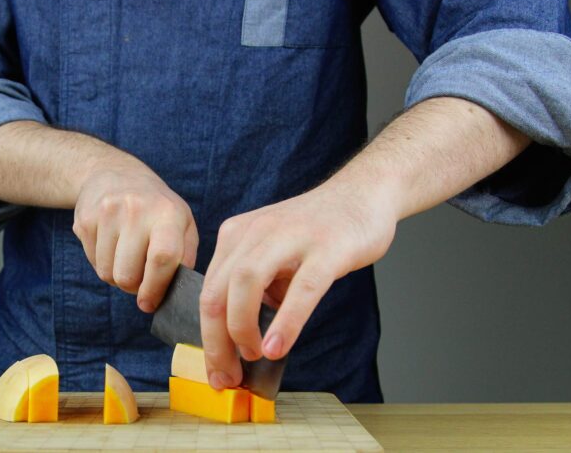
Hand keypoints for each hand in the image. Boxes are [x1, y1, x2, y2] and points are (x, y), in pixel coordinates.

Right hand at [73, 156, 197, 312]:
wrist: (115, 174)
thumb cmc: (157, 208)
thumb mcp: (183, 222)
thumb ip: (185, 256)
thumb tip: (179, 291)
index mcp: (168, 213)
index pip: (162, 258)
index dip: (155, 288)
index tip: (150, 303)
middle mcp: (136, 209)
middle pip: (128, 274)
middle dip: (134, 287)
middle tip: (141, 279)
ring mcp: (107, 213)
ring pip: (108, 274)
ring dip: (118, 277)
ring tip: (128, 259)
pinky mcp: (85, 220)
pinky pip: (93, 263)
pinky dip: (104, 264)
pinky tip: (112, 246)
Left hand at [199, 180, 397, 388]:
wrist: (362, 194)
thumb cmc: (317, 230)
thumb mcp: (272, 252)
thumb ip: (256, 287)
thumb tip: (246, 336)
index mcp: (237, 235)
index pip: (208, 291)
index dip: (207, 337)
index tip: (217, 369)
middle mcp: (257, 233)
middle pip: (217, 291)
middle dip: (216, 342)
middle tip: (227, 376)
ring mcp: (291, 238)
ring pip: (246, 284)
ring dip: (242, 329)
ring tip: (254, 356)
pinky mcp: (326, 249)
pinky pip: (301, 289)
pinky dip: (285, 322)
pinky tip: (278, 347)